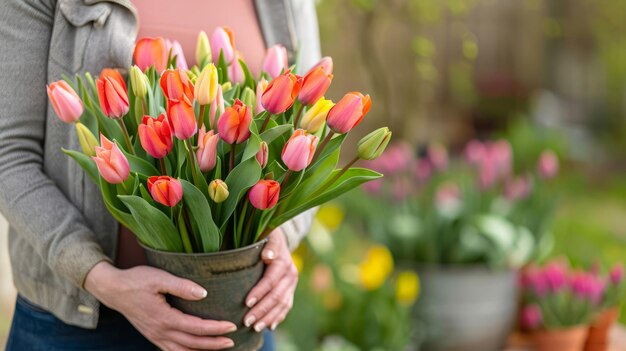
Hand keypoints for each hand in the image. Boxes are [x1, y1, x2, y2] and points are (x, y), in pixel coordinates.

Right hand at [85, 262, 236, 350]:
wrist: (113, 290)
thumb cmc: (136, 280)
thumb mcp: (159, 277)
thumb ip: (182, 286)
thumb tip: (204, 294)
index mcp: (164, 318)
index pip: (196, 328)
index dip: (216, 328)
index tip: (231, 326)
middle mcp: (160, 332)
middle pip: (193, 344)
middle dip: (214, 344)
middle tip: (232, 340)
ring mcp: (155, 336)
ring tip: (219, 348)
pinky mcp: (153, 336)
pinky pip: (172, 350)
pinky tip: (196, 350)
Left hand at [244, 228, 298, 331]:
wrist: (278, 239)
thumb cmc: (266, 237)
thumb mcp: (268, 235)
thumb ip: (270, 244)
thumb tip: (268, 255)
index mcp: (283, 262)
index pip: (271, 280)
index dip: (259, 292)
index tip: (246, 302)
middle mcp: (291, 274)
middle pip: (276, 296)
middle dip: (261, 310)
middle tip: (246, 321)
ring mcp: (292, 284)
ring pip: (282, 304)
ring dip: (269, 317)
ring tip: (255, 327)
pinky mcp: (291, 290)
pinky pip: (286, 306)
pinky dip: (278, 317)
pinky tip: (269, 326)